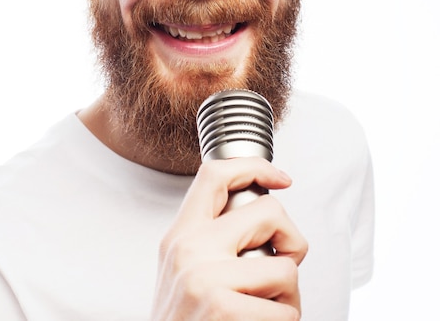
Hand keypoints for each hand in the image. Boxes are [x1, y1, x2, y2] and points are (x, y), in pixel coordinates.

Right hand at [151, 157, 306, 319]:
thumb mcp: (184, 271)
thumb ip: (210, 241)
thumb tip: (262, 218)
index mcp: (181, 234)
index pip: (215, 175)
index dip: (255, 167)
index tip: (281, 179)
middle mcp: (189, 249)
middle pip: (268, 212)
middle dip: (292, 241)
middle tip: (285, 265)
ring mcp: (205, 278)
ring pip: (286, 267)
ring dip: (289, 297)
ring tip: (268, 311)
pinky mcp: (224, 309)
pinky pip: (287, 311)